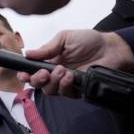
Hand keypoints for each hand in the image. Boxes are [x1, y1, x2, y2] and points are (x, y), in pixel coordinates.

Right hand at [18, 30, 133, 97]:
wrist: (110, 48)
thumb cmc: (89, 41)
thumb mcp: (65, 38)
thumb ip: (48, 48)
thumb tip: (28, 53)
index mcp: (50, 61)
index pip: (33, 71)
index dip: (25, 75)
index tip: (23, 74)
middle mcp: (56, 74)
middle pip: (39, 85)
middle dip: (37, 80)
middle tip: (44, 73)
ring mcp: (67, 83)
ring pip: (51, 91)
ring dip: (53, 82)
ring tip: (62, 70)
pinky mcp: (78, 90)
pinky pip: (67, 94)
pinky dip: (66, 86)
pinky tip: (70, 76)